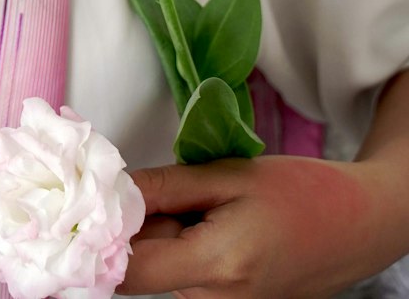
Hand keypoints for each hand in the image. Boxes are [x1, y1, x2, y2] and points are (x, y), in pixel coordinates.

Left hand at [115, 155, 388, 297]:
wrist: (357, 224)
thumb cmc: (300, 192)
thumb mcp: (229, 175)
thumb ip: (166, 187)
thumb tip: (112, 190)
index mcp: (215, 267)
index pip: (127, 270)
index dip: (102, 235)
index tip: (96, 197)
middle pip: (142, 270)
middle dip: (138, 227)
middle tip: (164, 187)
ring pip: (161, 272)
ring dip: (162, 236)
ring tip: (202, 205)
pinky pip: (184, 277)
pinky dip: (182, 247)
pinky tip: (210, 223)